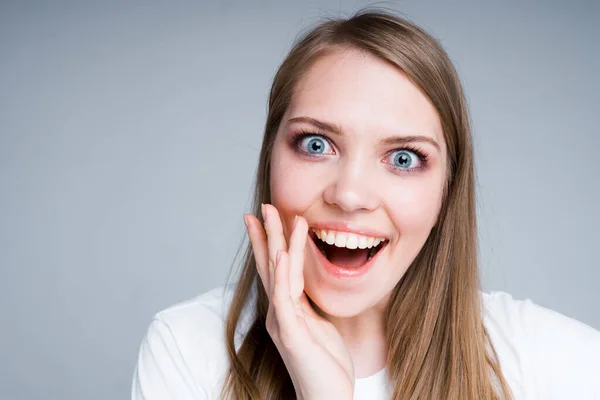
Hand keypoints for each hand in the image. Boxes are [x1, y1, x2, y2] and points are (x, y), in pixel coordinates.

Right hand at [244, 204, 354, 399]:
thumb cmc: (326, 365)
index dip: (269, 242)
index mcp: (286, 309)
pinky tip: (282, 252)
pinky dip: (283, 272)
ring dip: (276, 242)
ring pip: (277, 274)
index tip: (264, 217)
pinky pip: (284, 296)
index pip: (275, 268)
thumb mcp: (319, 325)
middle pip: (270, 266)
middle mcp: (278, 312)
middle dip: (266, 234)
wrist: (327, 398)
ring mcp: (282, 321)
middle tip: (261, 207)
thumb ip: (308, 304)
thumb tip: (307, 285)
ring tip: (273, 216)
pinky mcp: (289, 333)